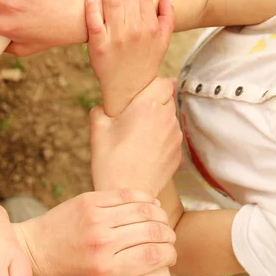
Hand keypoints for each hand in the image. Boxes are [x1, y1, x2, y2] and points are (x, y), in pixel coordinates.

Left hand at [15, 189, 175, 275]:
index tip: (170, 253)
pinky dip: (143, 198)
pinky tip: (149, 203)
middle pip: (151, 232)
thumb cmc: (68, 268)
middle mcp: (102, 242)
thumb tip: (157, 253)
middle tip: (168, 235)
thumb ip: (127, 268)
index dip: (170, 253)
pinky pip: (125, 194)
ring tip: (160, 219)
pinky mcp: (89, 200)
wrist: (36, 248)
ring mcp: (95, 218)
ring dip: (158, 214)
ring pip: (142, 210)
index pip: (153, 256)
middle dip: (167, 234)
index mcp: (106, 267)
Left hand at [86, 0, 174, 116]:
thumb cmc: (145, 63)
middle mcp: (134, 31)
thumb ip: (168, 17)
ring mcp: (116, 38)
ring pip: (110, 3)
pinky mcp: (99, 45)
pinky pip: (93, 20)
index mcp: (150, 27)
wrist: (129, 89)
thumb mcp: (162, 42)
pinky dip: (91, 6)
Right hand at [90, 78, 181, 195]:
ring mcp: (175, 137)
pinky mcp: (178, 154)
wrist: (127, 193)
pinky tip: (145, 151)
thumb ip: (101, 108)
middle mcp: (166, 118)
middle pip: (168, 99)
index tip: (143, 92)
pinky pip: (172, 138)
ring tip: (139, 136)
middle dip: (155, 103)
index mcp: (147, 106)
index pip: (164, 82)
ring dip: (159, 121)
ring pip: (171, 119)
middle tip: (136, 115)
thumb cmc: (110, 161)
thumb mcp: (98, 129)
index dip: (154, 85)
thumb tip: (105, 106)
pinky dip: (162, 139)